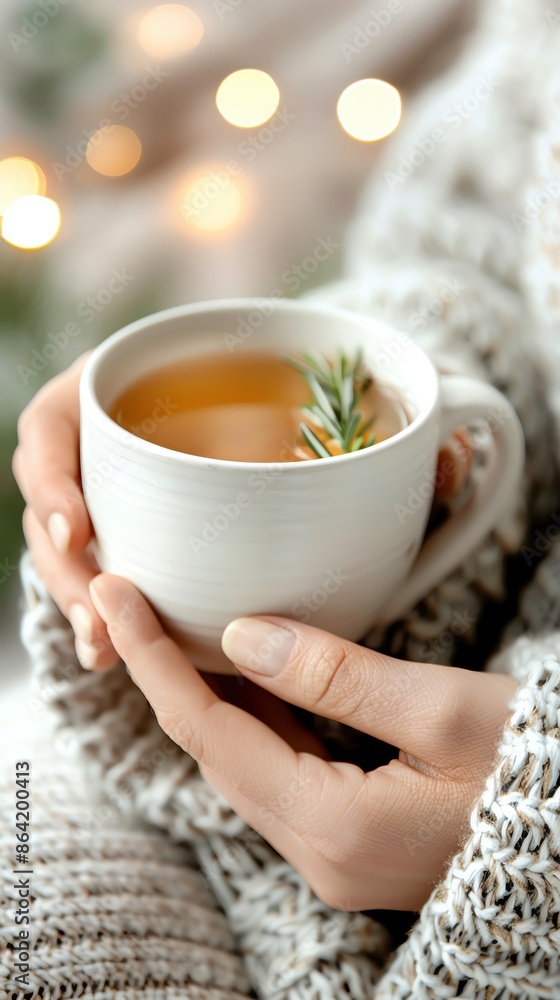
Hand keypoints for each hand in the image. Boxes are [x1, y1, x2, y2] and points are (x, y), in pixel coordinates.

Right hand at [13, 355, 472, 672]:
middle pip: (56, 501)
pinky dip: (109, 615)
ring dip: (79, 601)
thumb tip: (439, 455)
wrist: (303, 405)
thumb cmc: (326, 397)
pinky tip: (120, 656)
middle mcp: (119, 435)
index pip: (58, 422)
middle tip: (99, 624)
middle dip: (64, 569)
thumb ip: (400, 429)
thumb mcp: (361, 404)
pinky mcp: (137, 533)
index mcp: (140, 382)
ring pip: (72, 548)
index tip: (77, 529)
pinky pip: (104, 573)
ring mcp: (121, 487)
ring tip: (104, 651)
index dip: (50, 476)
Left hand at [89, 573, 515, 911]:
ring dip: (208, 696)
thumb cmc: (536, 767)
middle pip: (216, 753)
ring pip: (244, 763)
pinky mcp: (355, 840)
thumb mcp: (442, 709)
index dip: (154, 660)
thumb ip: (334, 673)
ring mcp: (337, 856)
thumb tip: (241, 635)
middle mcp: (322, 856)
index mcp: (336, 828)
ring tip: (172, 626)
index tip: (115, 596)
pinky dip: (256, 720)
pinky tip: (247, 674)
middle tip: (131, 601)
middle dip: (167, 674)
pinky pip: (283, 773)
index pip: (210, 733)